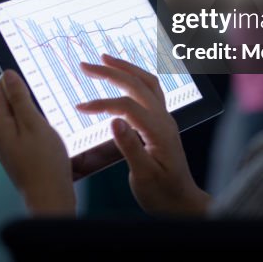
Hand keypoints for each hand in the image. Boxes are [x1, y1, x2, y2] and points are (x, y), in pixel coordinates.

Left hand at [0, 70, 76, 215]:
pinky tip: (47, 137)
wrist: (49, 199)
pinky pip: (22, 133)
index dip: (17, 81)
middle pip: (8, 103)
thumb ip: (20, 98)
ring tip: (49, 124)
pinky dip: (33, 129)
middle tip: (46, 106)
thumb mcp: (34, 123)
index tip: (35, 82)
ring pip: (16, 118)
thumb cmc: (45, 162)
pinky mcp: (14, 155)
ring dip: (32, 115)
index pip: (1, 88)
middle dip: (26, 99)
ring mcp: (4, 147)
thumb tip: (8, 75)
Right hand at [76, 54, 210, 215]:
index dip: (102, 103)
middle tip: (86, 65)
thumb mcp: (144, 176)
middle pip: (138, 85)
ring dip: (126, 69)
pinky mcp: (162, 122)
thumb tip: (113, 120)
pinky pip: (150, 91)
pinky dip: (135, 78)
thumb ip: (130, 147)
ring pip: (147, 82)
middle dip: (111, 72)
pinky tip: (124, 77)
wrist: (182, 203)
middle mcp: (164, 119)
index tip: (80, 107)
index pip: (127, 106)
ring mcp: (165, 118)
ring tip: (106, 60)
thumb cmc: (163, 194)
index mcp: (159, 131)